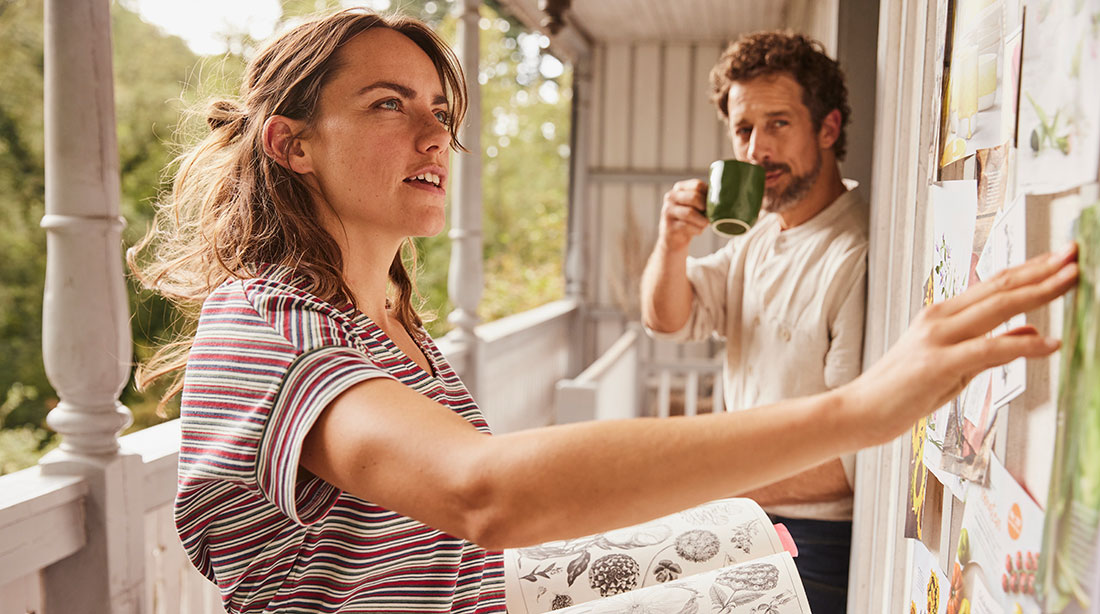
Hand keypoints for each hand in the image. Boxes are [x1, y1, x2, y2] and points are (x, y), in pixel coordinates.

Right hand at [658, 179, 708, 252]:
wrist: (674, 239)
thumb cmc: (690, 220)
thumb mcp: (696, 206)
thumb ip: (705, 199)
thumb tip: (722, 198)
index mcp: (680, 188)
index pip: (697, 185)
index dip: (708, 195)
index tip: (712, 204)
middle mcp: (671, 196)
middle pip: (694, 197)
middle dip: (705, 208)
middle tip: (709, 216)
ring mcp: (667, 210)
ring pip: (690, 212)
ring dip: (702, 221)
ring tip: (705, 225)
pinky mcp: (668, 225)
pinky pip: (686, 226)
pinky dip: (697, 230)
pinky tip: (698, 231)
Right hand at [844, 243, 1078, 445]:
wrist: (860, 411)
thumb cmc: (900, 392)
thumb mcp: (954, 367)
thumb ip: (992, 348)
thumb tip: (1033, 332)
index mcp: (941, 315)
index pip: (994, 284)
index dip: (1030, 269)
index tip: (1060, 258)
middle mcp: (939, 319)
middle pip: (1000, 287)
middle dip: (1041, 270)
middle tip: (1073, 255)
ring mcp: (938, 338)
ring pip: (997, 307)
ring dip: (1038, 292)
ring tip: (1070, 281)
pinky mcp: (939, 363)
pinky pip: (989, 349)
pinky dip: (1023, 344)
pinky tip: (1049, 343)